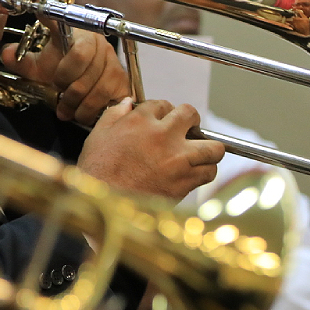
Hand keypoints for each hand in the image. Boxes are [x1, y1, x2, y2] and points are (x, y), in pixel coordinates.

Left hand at [0, 0, 130, 126]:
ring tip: (65, 107)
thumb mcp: (40, 70)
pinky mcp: (121, 79)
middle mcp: (94, 41)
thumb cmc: (66, 79)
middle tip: (57, 86)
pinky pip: (101, 96)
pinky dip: (85, 110)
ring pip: (88, 82)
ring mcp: (110, 60)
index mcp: (71, 33)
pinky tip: (79, 111)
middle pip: (78, 56)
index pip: (55, 13)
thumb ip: (20, 62)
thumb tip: (7, 52)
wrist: (97, 98)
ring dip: (72, 100)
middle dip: (64, 77)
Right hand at [76, 99, 224, 200]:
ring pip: (212, 146)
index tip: (163, 123)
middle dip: (190, 122)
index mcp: (140, 121)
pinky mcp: (185, 182)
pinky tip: (195, 172)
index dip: (164, 113)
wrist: (105, 207)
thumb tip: (127, 103)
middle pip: (192, 115)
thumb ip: (114, 115)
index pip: (164, 105)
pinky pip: (209, 172)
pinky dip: (205, 171)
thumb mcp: (98, 136)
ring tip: (199, 153)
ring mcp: (178, 159)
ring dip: (207, 148)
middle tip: (187, 132)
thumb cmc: (97, 173)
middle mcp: (162, 136)